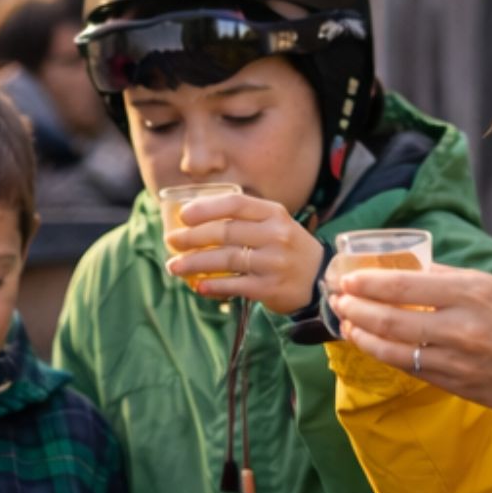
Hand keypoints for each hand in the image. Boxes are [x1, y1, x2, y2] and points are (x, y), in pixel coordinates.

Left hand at [164, 190, 325, 314]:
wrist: (320, 278)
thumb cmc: (285, 247)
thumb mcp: (273, 223)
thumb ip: (242, 218)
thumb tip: (192, 220)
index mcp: (274, 213)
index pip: (235, 204)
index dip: (206, 208)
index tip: (182, 216)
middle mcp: (276, 235)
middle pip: (225, 232)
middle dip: (192, 237)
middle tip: (171, 242)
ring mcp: (274, 262)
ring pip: (226, 259)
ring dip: (195, 263)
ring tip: (174, 267)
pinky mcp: (271, 288)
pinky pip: (235, 286)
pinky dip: (213, 286)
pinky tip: (198, 286)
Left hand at [329, 265, 491, 414]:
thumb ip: (450, 279)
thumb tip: (409, 269)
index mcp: (473, 293)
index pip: (405, 285)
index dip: (368, 283)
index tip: (346, 278)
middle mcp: (461, 326)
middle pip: (390, 318)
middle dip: (355, 308)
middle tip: (336, 299)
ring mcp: (455, 359)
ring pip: (392, 348)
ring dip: (361, 334)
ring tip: (346, 322)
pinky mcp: (453, 384)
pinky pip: (408, 367)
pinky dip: (383, 354)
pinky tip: (369, 343)